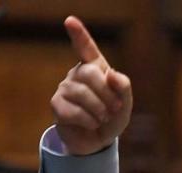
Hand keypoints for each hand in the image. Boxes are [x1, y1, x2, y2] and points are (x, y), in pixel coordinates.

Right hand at [51, 16, 132, 155]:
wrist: (97, 141)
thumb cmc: (111, 118)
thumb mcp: (125, 104)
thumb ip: (124, 87)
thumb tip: (112, 74)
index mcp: (95, 67)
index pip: (86, 47)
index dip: (79, 34)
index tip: (70, 21)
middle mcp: (77, 74)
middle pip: (90, 73)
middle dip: (107, 94)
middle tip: (114, 109)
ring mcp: (65, 88)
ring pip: (82, 93)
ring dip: (99, 110)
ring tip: (103, 118)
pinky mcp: (57, 105)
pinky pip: (73, 110)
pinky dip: (88, 120)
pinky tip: (91, 124)